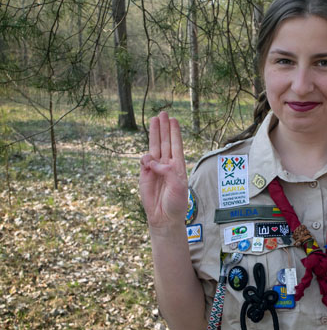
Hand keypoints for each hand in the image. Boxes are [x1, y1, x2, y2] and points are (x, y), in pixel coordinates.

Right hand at [139, 112, 188, 228]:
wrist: (164, 217)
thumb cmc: (176, 203)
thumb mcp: (178, 186)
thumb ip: (168, 172)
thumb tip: (154, 161)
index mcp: (178, 166)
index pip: (176, 145)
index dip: (175, 132)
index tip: (174, 120)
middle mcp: (167, 164)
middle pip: (165, 142)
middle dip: (164, 128)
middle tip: (163, 113)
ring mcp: (155, 169)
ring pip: (154, 147)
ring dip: (154, 134)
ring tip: (154, 119)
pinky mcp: (145, 175)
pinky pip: (144, 161)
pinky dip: (146, 158)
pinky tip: (148, 159)